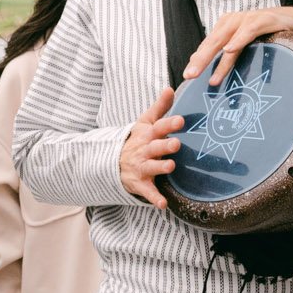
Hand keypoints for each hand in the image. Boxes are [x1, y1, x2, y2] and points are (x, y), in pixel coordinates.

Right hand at [118, 87, 185, 206]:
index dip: (169, 124)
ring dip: (160, 167)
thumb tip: (170, 88)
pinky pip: (147, 192)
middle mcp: (144, 151)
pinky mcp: (140, 184)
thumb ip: (160, 107)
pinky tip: (163, 204)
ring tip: (170, 166)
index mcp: (147, 135)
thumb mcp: (145, 122)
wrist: (112, 162)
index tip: (181, 120)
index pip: (158, 127)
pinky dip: (154, 198)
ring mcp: (141, 167)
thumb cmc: (136, 140)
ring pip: (151, 167)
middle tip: (176, 143)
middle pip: (155, 147)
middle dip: (165, 145)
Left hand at [180, 5, 292, 86]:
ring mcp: (246, 19)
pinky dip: (238, 40)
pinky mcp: (263, 19)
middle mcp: (233, 21)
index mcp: (226, 27)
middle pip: (212, 43)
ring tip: (209, 75)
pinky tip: (229, 50)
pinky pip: (248, 31)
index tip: (187, 76)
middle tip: (189, 76)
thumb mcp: (247, 46)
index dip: (198, 59)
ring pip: (226, 39)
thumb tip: (214, 77)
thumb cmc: (268, 35)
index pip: (208, 45)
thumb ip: (231, 56)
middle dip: (200, 60)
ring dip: (216, 57)